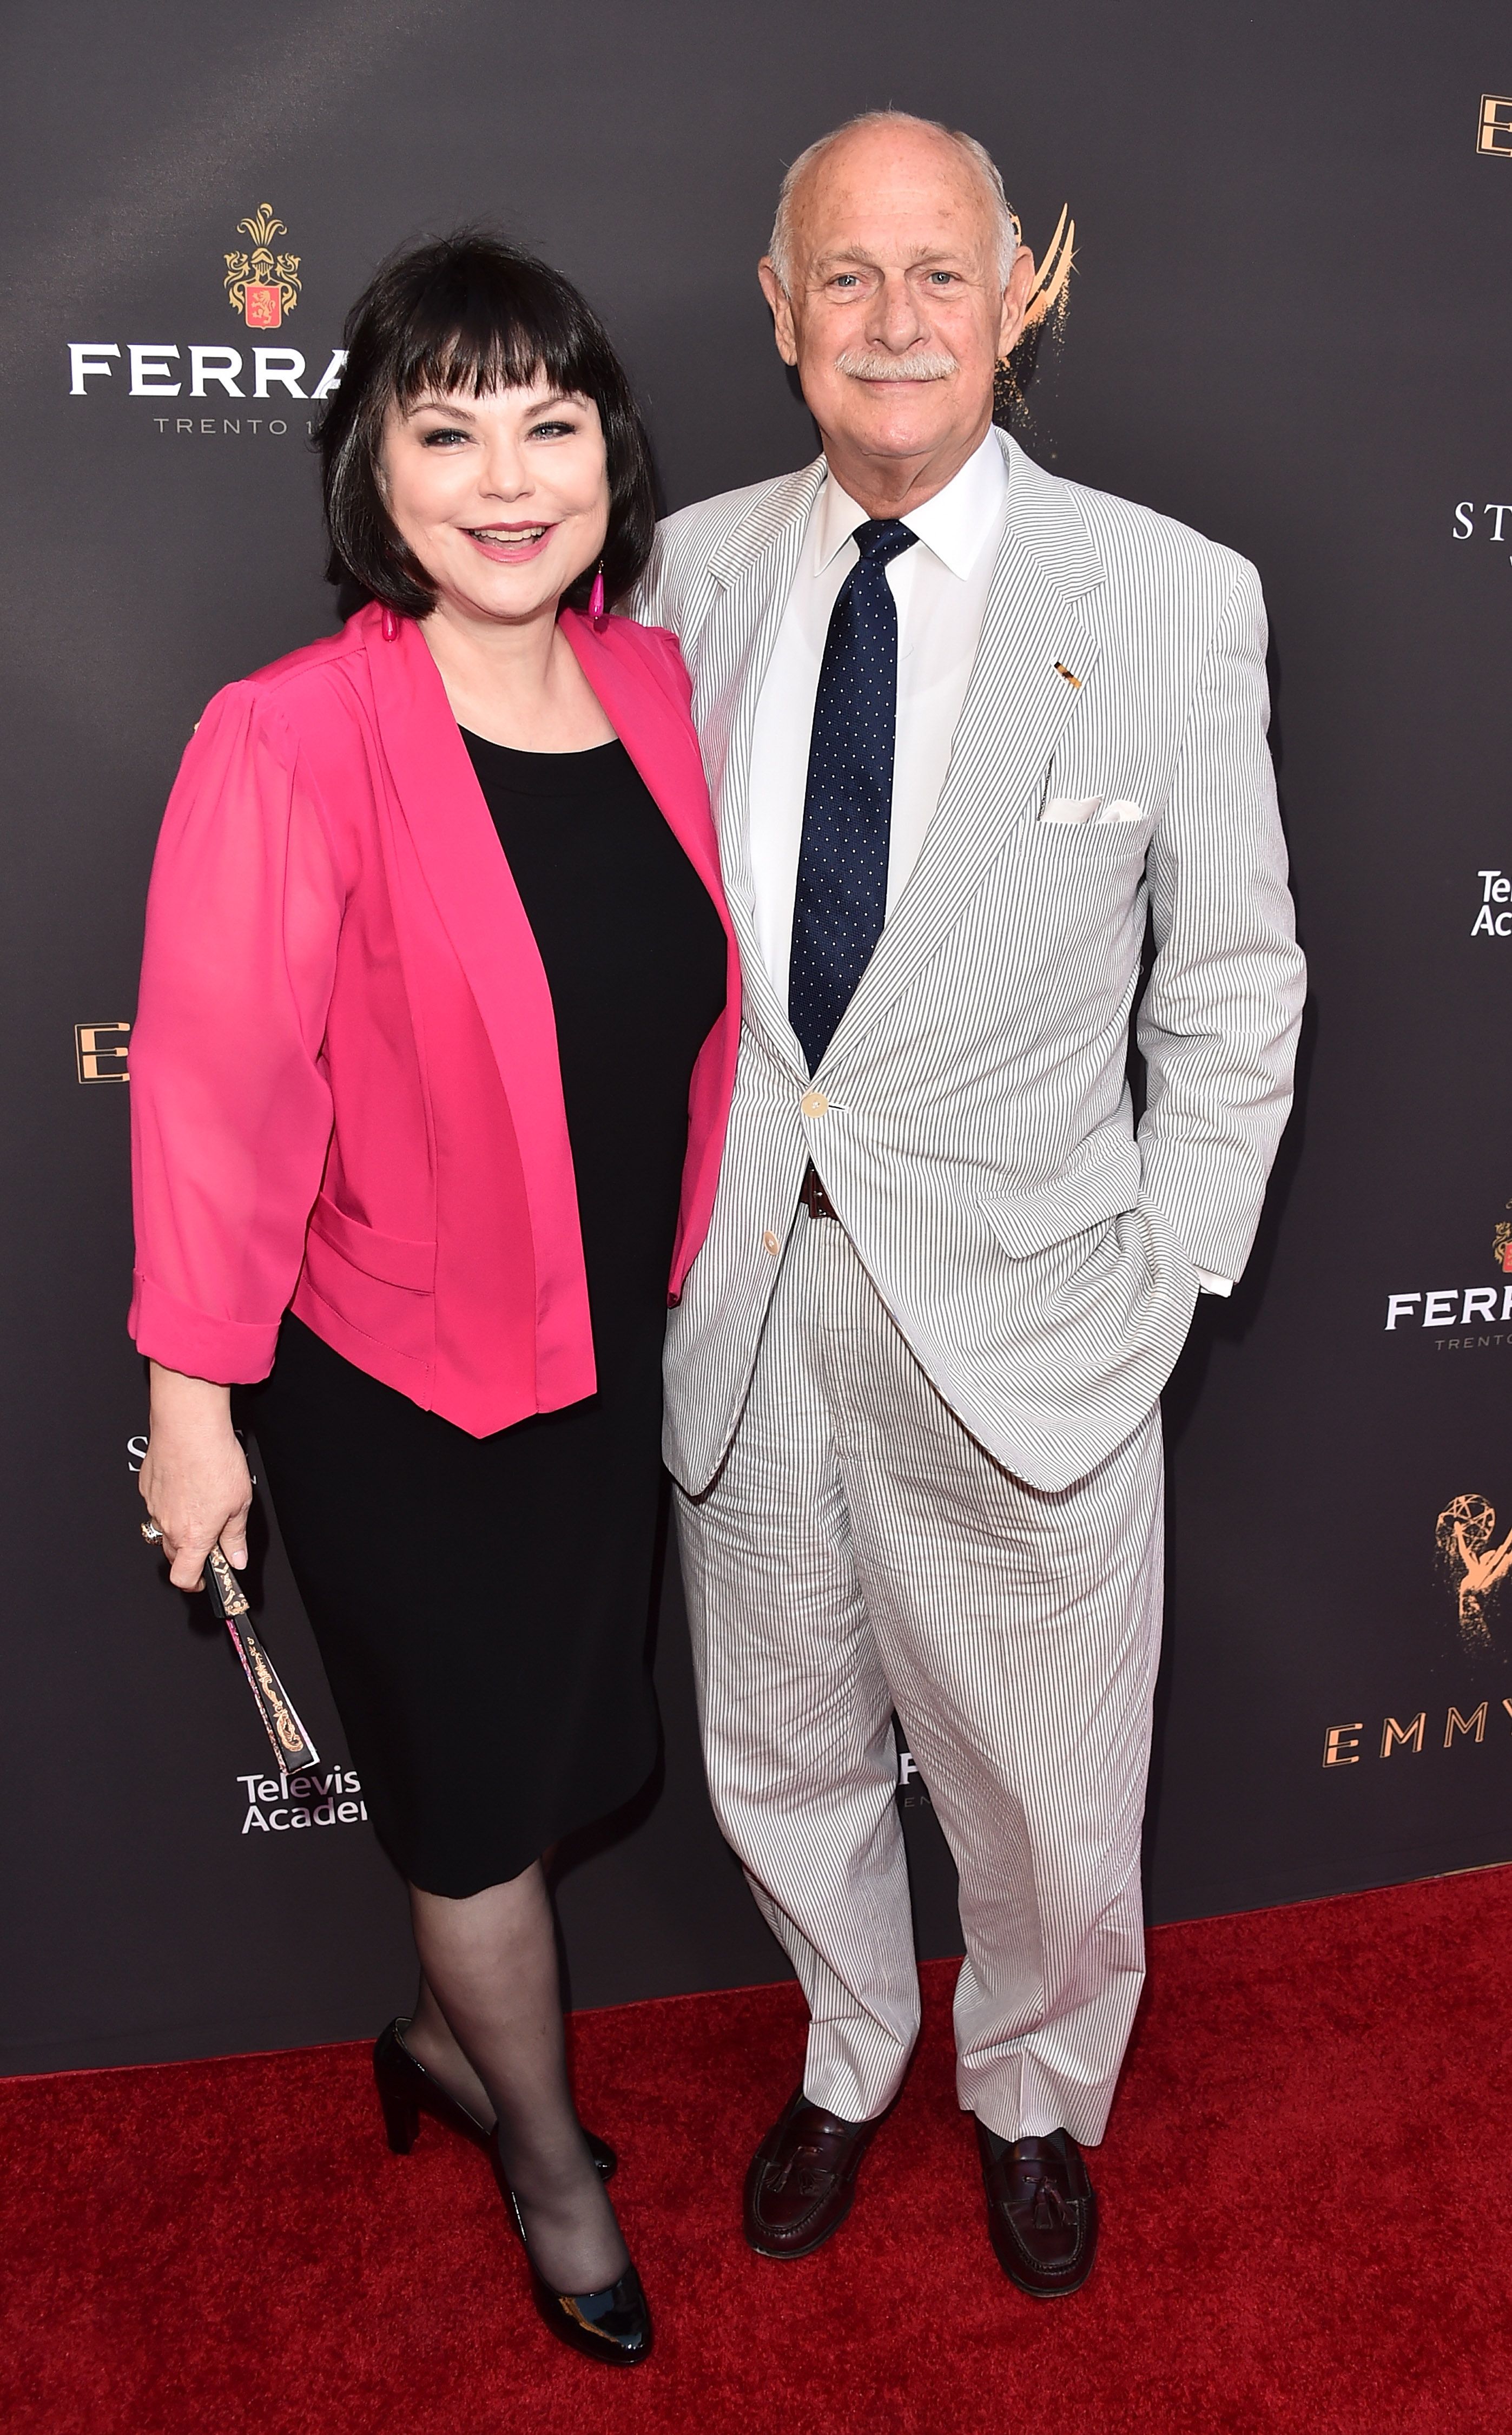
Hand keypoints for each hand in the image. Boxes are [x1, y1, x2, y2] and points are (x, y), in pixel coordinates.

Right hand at [139, 1362, 252, 1590]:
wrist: (188, 1426)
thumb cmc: (215, 1461)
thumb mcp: (240, 1503)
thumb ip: (235, 1536)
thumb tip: (237, 1558)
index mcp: (193, 1536)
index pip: (183, 1578)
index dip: (195, 1584)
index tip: (207, 1579)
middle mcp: (168, 1526)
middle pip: (173, 1555)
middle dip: (191, 1553)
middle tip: (211, 1537)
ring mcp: (154, 1506)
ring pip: (163, 1528)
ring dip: (180, 1526)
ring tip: (200, 1503)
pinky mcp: (146, 1487)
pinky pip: (157, 1504)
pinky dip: (170, 1502)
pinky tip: (186, 1483)